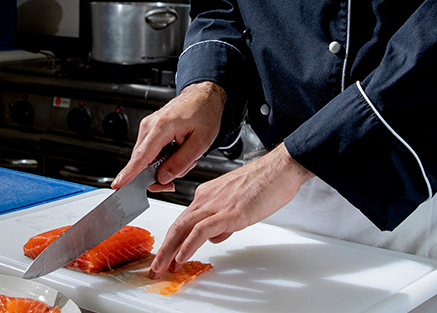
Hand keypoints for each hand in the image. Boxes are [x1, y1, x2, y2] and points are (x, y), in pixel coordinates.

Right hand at [112, 81, 226, 192]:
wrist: (203, 96)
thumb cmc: (204, 113)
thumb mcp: (201, 143)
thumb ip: (181, 163)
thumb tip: (163, 178)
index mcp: (162, 126)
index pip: (142, 155)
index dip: (130, 172)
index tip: (118, 183)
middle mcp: (150, 125)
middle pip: (142, 161)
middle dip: (158, 175)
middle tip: (174, 180)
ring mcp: (148, 126)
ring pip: (146, 158)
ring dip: (163, 165)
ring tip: (183, 157)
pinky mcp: (149, 129)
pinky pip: (149, 151)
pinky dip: (161, 158)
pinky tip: (176, 152)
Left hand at [149, 142, 312, 275]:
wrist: (280, 168)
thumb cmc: (265, 183)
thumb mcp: (239, 204)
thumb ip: (224, 220)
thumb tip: (216, 236)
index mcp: (207, 194)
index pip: (184, 220)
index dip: (173, 240)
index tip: (167, 255)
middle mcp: (206, 198)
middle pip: (177, 225)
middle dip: (164, 249)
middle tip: (156, 266)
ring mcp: (215, 205)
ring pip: (183, 228)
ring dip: (169, 251)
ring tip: (162, 267)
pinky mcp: (227, 213)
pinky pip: (200, 231)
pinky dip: (188, 245)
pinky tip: (182, 257)